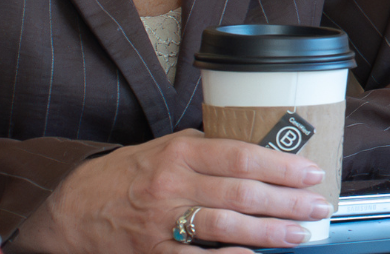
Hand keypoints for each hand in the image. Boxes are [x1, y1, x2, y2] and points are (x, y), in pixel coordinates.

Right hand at [13, 129, 331, 253]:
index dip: (281, 166)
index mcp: (181, 152)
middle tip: (318, 205)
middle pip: (242, 193)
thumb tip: (257, 148)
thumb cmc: (126, 175)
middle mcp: (173, 185)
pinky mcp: (152, 253)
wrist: (70, 209)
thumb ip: (206, 147)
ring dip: (268, 232)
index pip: (242, 156)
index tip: (312, 172)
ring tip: (299, 234)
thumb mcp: (164, 147)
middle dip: (287, 201)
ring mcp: (162, 222)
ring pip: (226, 227)